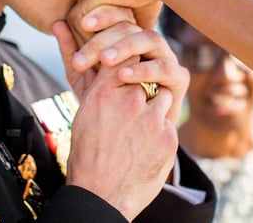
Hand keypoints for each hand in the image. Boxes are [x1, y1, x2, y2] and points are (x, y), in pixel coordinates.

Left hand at [53, 17, 188, 126]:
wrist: (127, 141)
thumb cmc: (105, 106)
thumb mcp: (83, 78)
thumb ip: (72, 52)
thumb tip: (57, 23)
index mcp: (128, 38)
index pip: (118, 15)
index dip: (103, 15)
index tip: (82, 23)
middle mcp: (148, 44)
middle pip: (133, 27)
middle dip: (109, 37)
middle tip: (90, 49)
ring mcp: (165, 58)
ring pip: (151, 39)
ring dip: (128, 47)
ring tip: (106, 61)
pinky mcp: (179, 78)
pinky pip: (166, 67)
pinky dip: (145, 69)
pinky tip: (124, 76)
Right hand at [61, 49, 178, 219]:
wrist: (100, 195)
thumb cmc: (86, 154)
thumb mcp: (84, 113)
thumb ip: (96, 84)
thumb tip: (99, 62)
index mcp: (104, 92)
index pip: (125, 56)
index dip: (129, 59)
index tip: (129, 66)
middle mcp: (129, 100)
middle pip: (147, 75)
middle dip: (143, 86)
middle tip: (134, 105)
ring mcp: (152, 118)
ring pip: (164, 96)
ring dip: (155, 106)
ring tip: (139, 128)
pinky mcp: (168, 137)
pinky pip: (169, 124)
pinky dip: (160, 132)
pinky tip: (145, 148)